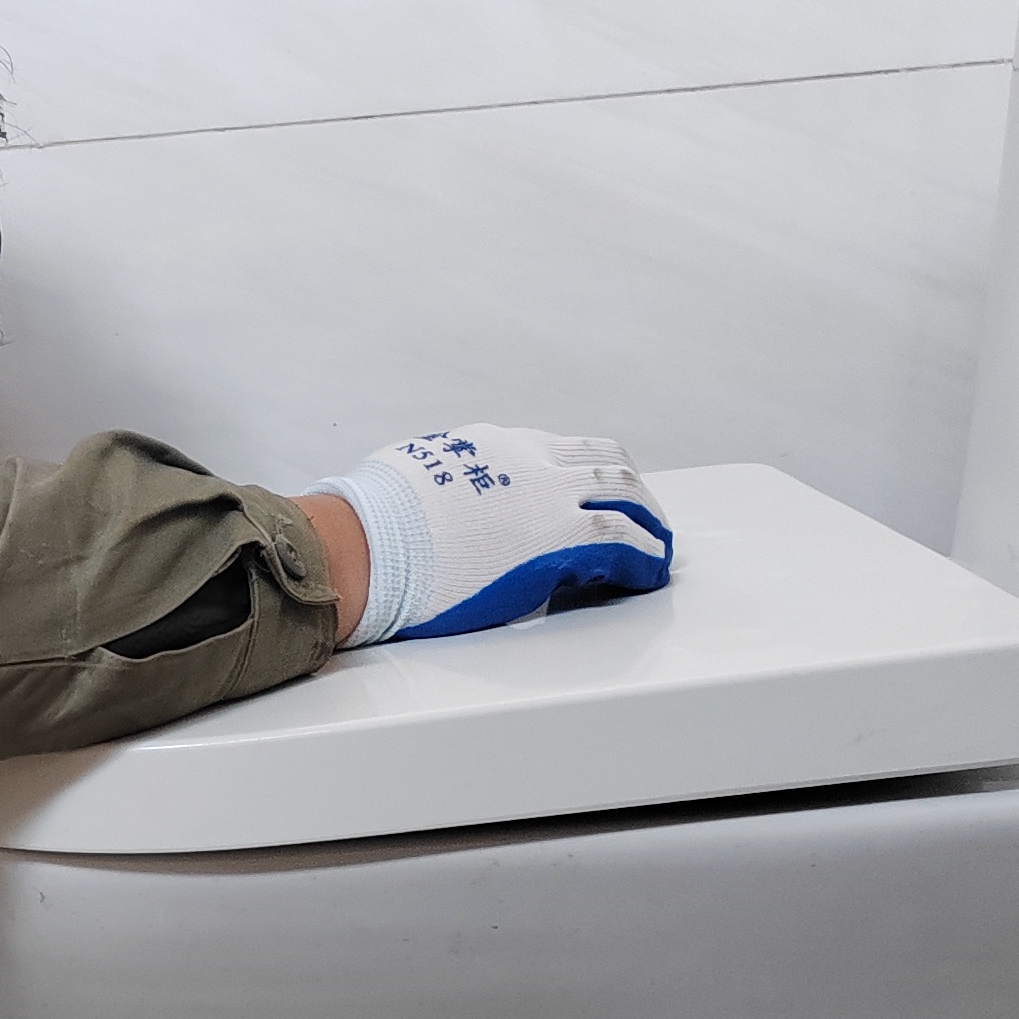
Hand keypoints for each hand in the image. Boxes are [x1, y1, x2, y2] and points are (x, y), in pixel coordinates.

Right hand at [308, 424, 671, 646]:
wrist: (360, 544)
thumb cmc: (369, 522)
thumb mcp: (416, 475)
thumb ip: (449, 481)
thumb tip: (442, 501)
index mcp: (496, 446)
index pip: (566, 449)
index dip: (595, 473)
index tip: (603, 494)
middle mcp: (531, 462)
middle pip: (609, 465)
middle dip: (635, 494)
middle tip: (647, 521)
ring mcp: (548, 498)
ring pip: (627, 496)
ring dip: (650, 524)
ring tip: (658, 550)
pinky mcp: (557, 541)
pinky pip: (623, 542)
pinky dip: (644, 557)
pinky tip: (648, 573)